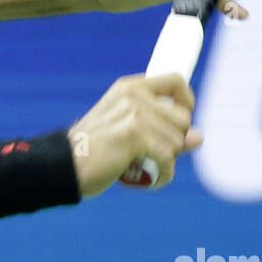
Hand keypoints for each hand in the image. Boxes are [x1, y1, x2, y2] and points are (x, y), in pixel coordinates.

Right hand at [68, 73, 201, 195]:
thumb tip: (198, 137)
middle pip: (182, 118)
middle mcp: (133, 95)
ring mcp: (134, 113)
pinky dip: (164, 174)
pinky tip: (154, 180)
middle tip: (156, 155)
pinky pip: (168, 157)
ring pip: (177, 141)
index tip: (183, 120)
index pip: (175, 80)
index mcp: (130, 88)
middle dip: (176, 142)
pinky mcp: (134, 134)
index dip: (187, 100)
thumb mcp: (127, 132)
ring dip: (168, 162)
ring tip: (149, 170)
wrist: (63, 165)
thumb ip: (160, 130)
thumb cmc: (94, 151)